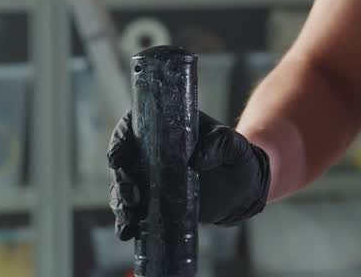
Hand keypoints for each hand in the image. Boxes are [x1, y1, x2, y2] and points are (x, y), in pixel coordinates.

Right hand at [107, 110, 270, 239]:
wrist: (242, 189)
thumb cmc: (236, 159)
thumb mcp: (234, 146)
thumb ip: (221, 144)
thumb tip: (197, 159)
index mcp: (166, 128)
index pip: (132, 128)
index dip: (119, 142)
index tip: (118, 159)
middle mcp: (151, 152)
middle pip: (122, 162)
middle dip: (119, 179)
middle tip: (131, 195)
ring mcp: (149, 179)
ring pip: (122, 189)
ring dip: (120, 204)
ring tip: (130, 217)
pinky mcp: (153, 202)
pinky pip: (133, 211)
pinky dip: (126, 223)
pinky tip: (127, 233)